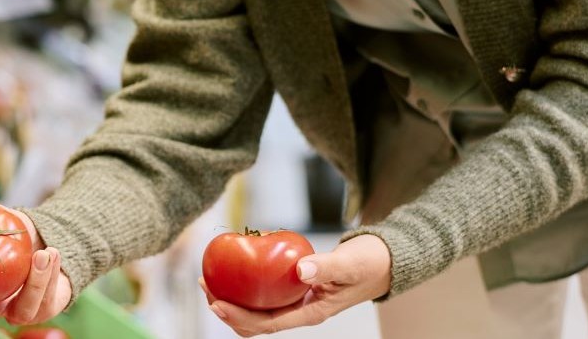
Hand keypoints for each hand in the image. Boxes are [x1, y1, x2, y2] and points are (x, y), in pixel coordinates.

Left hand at [201, 234, 391, 336]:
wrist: (381, 262)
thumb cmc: (367, 264)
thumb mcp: (350, 264)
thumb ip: (327, 267)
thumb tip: (300, 269)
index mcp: (310, 313)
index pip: (267, 324)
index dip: (238, 317)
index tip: (216, 303)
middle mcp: (299, 310)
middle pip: (254, 321)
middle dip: (226, 308)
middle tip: (205, 285)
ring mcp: (295, 301)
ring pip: (256, 308)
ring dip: (231, 298)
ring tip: (210, 279)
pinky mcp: (292, 288)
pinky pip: (263, 292)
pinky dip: (245, 283)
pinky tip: (233, 267)